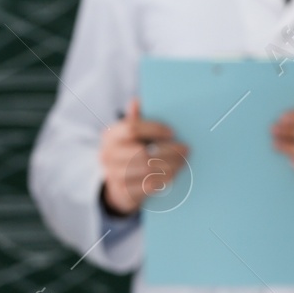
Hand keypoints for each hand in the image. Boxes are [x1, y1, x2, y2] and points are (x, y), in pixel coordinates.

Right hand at [99, 98, 188, 215]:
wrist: (117, 181)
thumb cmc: (130, 149)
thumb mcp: (129, 133)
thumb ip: (135, 118)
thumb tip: (136, 100)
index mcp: (110, 135)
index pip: (132, 129)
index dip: (155, 129)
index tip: (173, 132)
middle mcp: (108, 155)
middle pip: (142, 152)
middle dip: (168, 151)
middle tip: (186, 149)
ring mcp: (113, 175)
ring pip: (147, 170)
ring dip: (170, 165)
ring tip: (183, 160)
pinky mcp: (123, 191)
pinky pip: (148, 185)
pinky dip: (165, 178)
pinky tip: (175, 172)